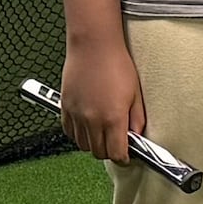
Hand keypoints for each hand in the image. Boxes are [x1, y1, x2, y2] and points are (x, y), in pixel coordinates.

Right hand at [58, 39, 142, 167]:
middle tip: (115, 142)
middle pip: (98, 153)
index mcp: (113, 118)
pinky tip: (87, 124)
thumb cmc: (116, 64)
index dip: (124, 158)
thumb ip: (137, 120)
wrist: (93, 45)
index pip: (117, 154)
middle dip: (109, 151)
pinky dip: (78, 133)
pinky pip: (69, 132)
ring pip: (82, 145)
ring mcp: (76, 114)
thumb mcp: (135, 94)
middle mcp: (92, 119)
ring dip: (93, 143)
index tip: (126, 155)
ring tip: (101, 132)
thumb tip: (136, 138)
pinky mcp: (65, 106)